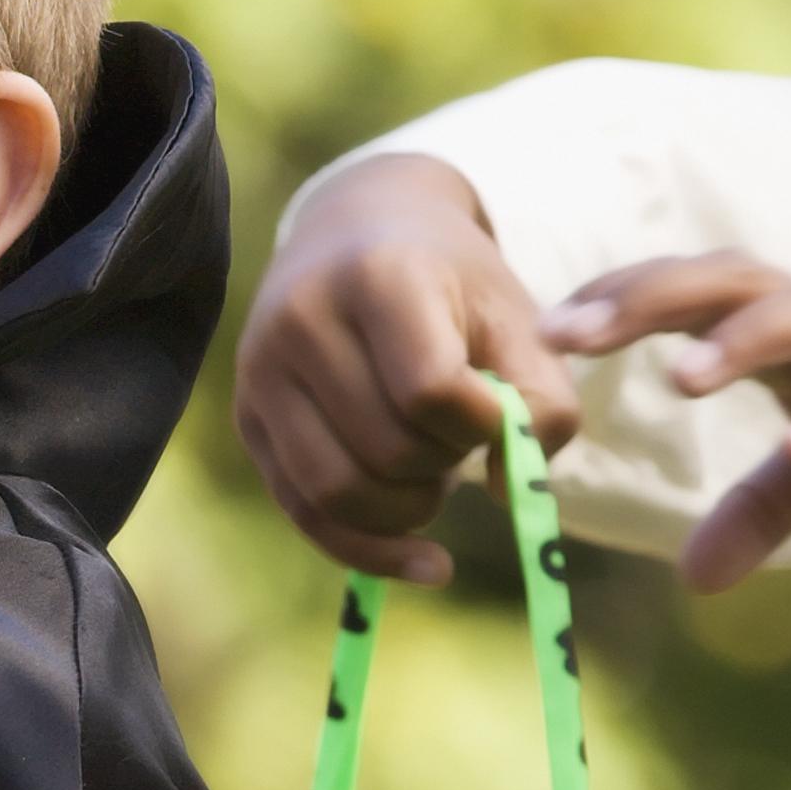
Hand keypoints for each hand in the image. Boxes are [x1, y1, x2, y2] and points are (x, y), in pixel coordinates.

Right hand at [230, 154, 579, 581]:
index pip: (431, 389)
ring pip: (338, 492)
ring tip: (436, 479)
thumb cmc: (450, 279)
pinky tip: (421, 559)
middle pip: (386, 448)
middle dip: (445, 465)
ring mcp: (262, 371)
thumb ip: (544, 400)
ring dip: (409, 510)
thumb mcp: (514, 316)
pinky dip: (368, 550)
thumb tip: (508, 490)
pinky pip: (302, 513)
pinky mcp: (247, 417)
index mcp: (378, 275)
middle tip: (462, 438)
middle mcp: (303, 318)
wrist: (357, 229)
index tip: (497, 413)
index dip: (481, 424)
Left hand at [547, 261, 790, 593]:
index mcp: (781, 325)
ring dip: (745, 340)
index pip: (687, 289)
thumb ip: (756, 512)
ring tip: (683, 379)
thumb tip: (695, 581)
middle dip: (650, 297)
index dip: (618, 298)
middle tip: (571, 335)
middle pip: (729, 279)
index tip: (543, 332)